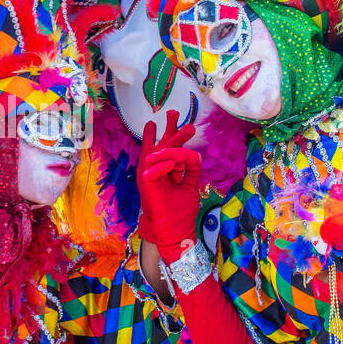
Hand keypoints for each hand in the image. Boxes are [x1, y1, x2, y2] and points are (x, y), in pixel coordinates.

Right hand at [136, 110, 199, 257]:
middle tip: (176, 113)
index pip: (170, 149)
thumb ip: (191, 169)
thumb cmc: (180, 210)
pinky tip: (174, 162)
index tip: (190, 126)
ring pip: (159, 152)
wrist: (172, 230)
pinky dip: (164, 165)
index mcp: (166, 171)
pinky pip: (154, 170)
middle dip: (171, 129)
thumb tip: (195, 154)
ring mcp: (150, 176)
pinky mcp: (147, 184)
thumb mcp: (190, 185)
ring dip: (172, 140)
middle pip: (163, 146)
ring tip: (187, 129)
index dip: (178, 135)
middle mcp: (157, 170)